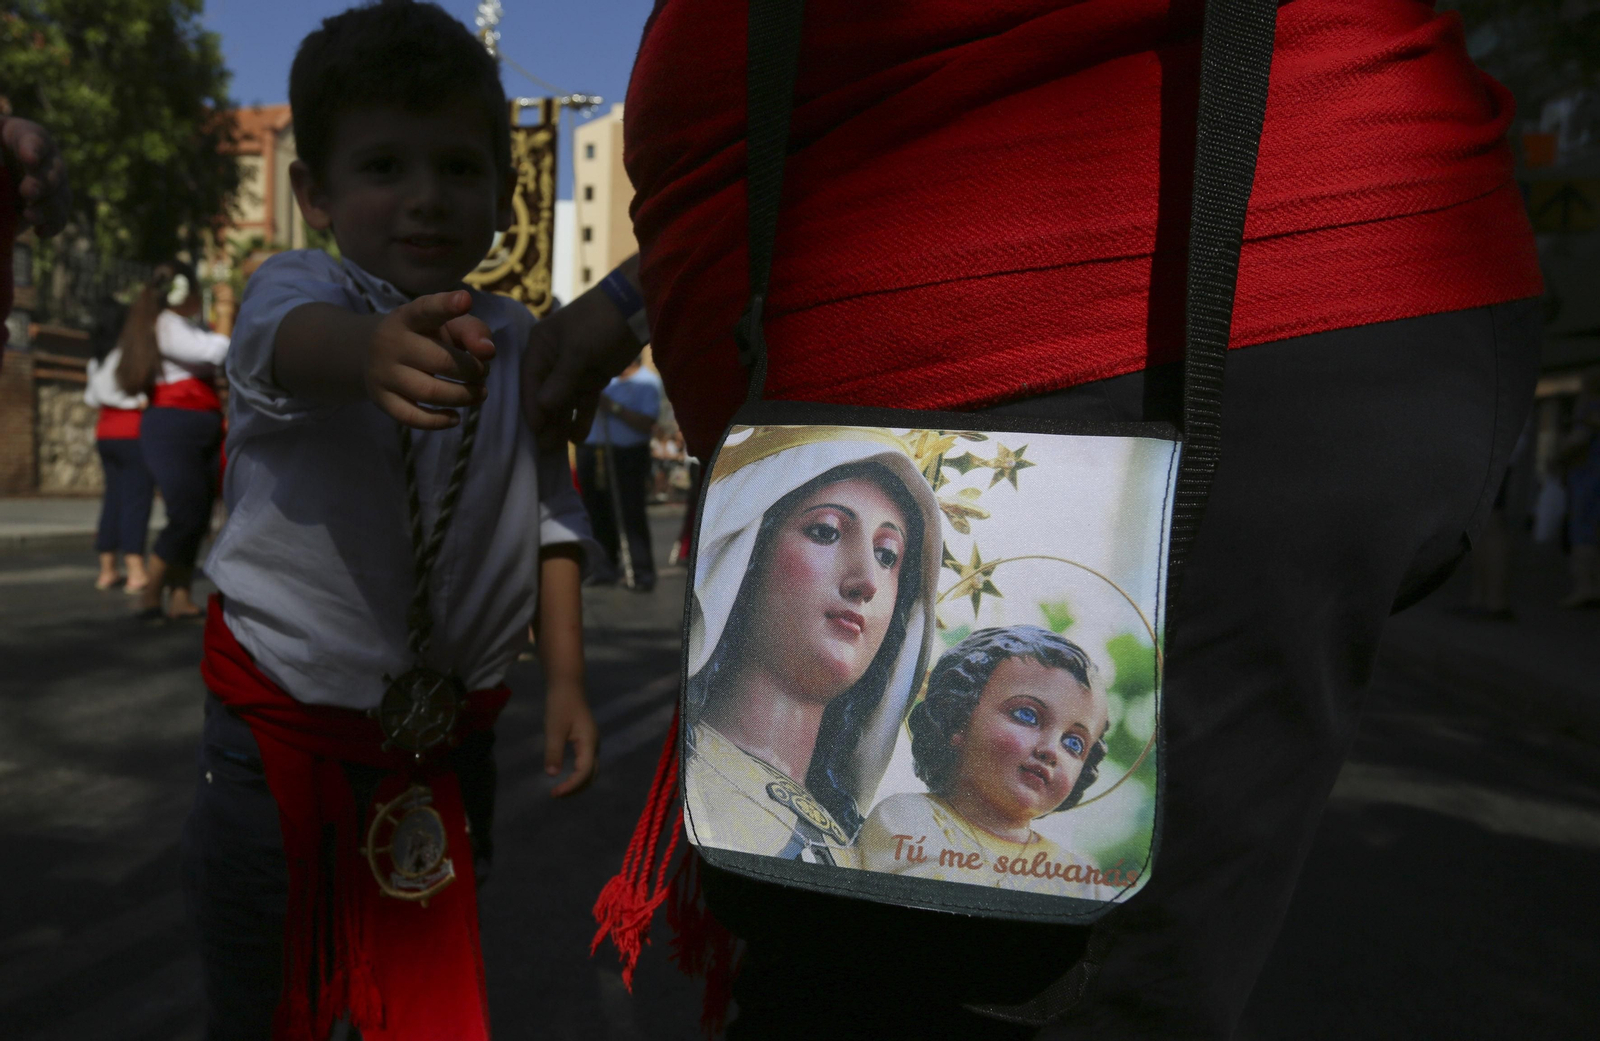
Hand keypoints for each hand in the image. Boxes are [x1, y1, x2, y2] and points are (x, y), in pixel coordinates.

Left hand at [1, 116, 70, 236]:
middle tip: (27, 193)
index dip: (33, 149)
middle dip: (42, 183)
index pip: (34, 139)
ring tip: (29, 216)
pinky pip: (59, 218)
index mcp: (20, 136)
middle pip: (53, 170)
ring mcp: (49, 184)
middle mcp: (42, 159)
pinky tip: (40, 232)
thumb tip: (15, 163)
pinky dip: (52, 225)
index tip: (29, 160)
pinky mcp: (48, 208)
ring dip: (47, 207)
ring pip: (60, 196)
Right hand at [365, 290, 496, 429]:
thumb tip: (488, 351)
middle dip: (473, 371)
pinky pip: (412, 417)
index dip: (446, 306)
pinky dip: (439, 421)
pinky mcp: (381, 399)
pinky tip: (456, 417)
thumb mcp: (447, 325)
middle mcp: (390, 342)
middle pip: (441, 361)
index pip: (426, 309)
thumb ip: (473, 331)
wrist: (376, 353)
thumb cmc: (425, 337)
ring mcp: (383, 372)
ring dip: (464, 396)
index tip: (465, 300)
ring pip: (430, 392)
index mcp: (408, 317)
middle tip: (483, 373)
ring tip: (479, 393)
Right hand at [522, 256, 643, 449]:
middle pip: (546, 395)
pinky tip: (578, 438)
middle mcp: (552, 360)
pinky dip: (582, 417)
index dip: (532, 407)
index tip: (535, 430)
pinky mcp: (593, 377)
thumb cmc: (600, 322)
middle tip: (546, 448)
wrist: (636, 307)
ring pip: (564, 402)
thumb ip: (561, 380)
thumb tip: (542, 408)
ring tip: (559, 448)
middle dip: (546, 421)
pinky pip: (584, 401)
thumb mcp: (578, 350)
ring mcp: (573, 370)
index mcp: (540, 347)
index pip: (530, 382)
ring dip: (562, 423)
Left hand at [544, 683, 597, 796]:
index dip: (571, 786)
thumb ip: (554, 752)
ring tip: (559, 789)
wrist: (568, 684)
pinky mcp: (586, 740)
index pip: (584, 772)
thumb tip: (552, 775)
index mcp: (589, 742)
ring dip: (577, 783)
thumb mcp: (554, 728)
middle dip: (575, 788)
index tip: (554, 793)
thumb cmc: (560, 704)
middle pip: (591, 775)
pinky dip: (577, 774)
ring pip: (590, 770)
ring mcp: (592, 742)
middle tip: (555, 794)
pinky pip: (586, 763)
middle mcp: (594, 745)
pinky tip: (565, 775)